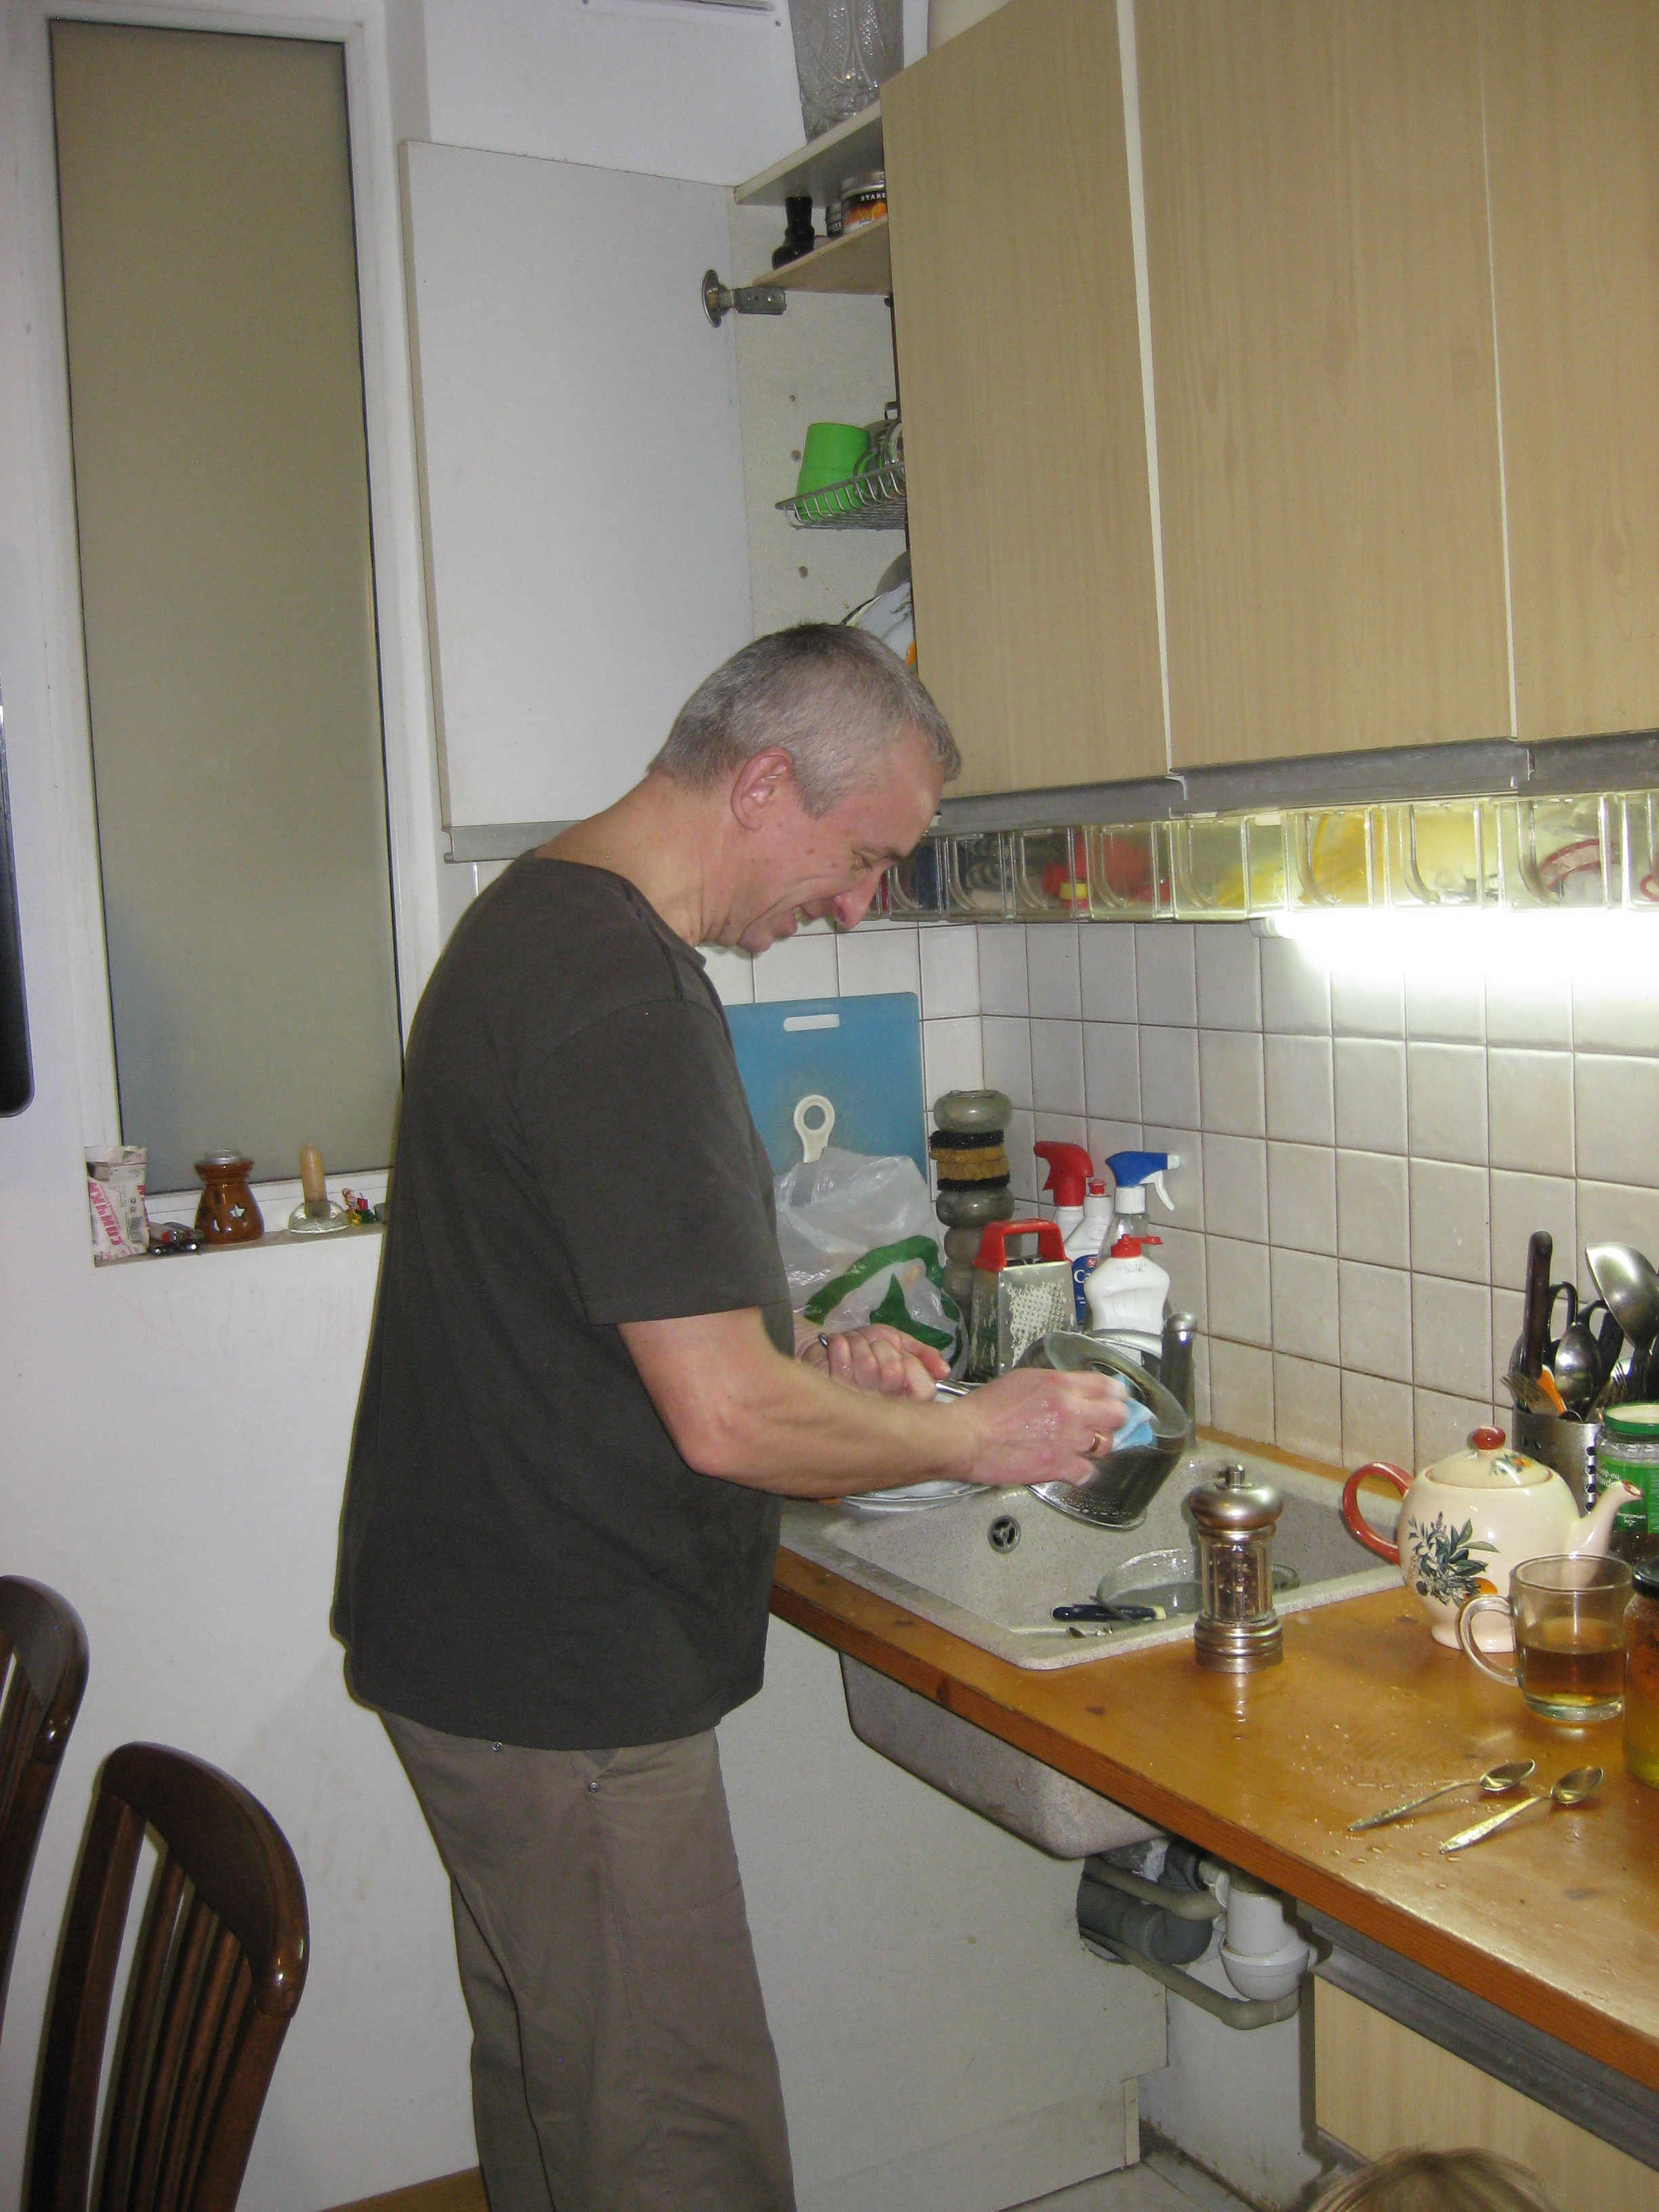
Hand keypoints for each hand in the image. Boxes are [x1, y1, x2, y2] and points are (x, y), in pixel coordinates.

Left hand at [798, 1323, 946, 1400]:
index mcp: (905, 1397)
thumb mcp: (900, 1343)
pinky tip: (836, 1351)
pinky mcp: (832, 1394)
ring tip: (853, 1350)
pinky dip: (840, 1345)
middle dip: (881, 1348)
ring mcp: (857, 1402)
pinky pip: (843, 1360)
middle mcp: (884, 1406)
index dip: (910, 1363)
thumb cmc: (866, 1348)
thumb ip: (924, 1354)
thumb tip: (944, 1371)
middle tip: (872, 1350)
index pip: (924, 1388)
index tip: (898, 1355)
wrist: (826, 1345)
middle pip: (894, 1370)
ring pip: (867, 1361)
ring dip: (858, 1344)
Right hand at [950, 1369, 1129, 1489]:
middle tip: (1101, 1423)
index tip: (1114, 1398)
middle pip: (1117, 1415)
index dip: (1114, 1393)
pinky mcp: (1059, 1467)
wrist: (967, 1436)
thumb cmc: (986, 1407)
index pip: (1107, 1386)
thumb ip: (1054, 1385)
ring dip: (1096, 1446)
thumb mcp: (1022, 1381)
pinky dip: (1079, 1471)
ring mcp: (1068, 1441)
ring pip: (1106, 1445)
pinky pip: (1087, 1472)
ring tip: (1079, 1446)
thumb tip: (1071, 1392)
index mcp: (1061, 1385)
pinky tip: (1067, 1466)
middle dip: (1112, 1419)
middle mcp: (1071, 1411)